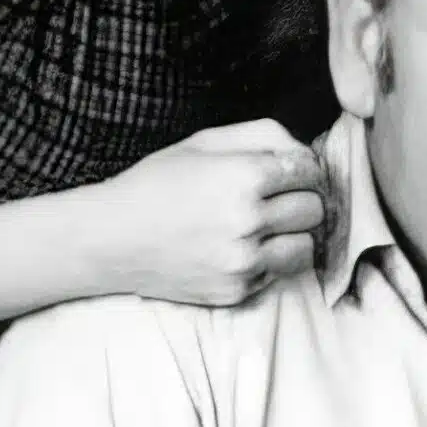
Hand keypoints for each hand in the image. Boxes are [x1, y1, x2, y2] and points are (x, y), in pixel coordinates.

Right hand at [87, 122, 325, 307]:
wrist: (111, 239)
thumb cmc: (157, 183)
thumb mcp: (205, 142)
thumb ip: (263, 135)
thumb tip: (305, 152)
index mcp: (243, 177)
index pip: (309, 172)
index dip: (306, 170)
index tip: (293, 173)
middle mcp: (248, 222)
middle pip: (314, 210)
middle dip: (303, 200)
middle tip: (281, 199)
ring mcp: (244, 262)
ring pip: (306, 247)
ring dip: (295, 235)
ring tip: (269, 227)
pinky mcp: (238, 291)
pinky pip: (279, 274)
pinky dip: (269, 260)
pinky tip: (242, 248)